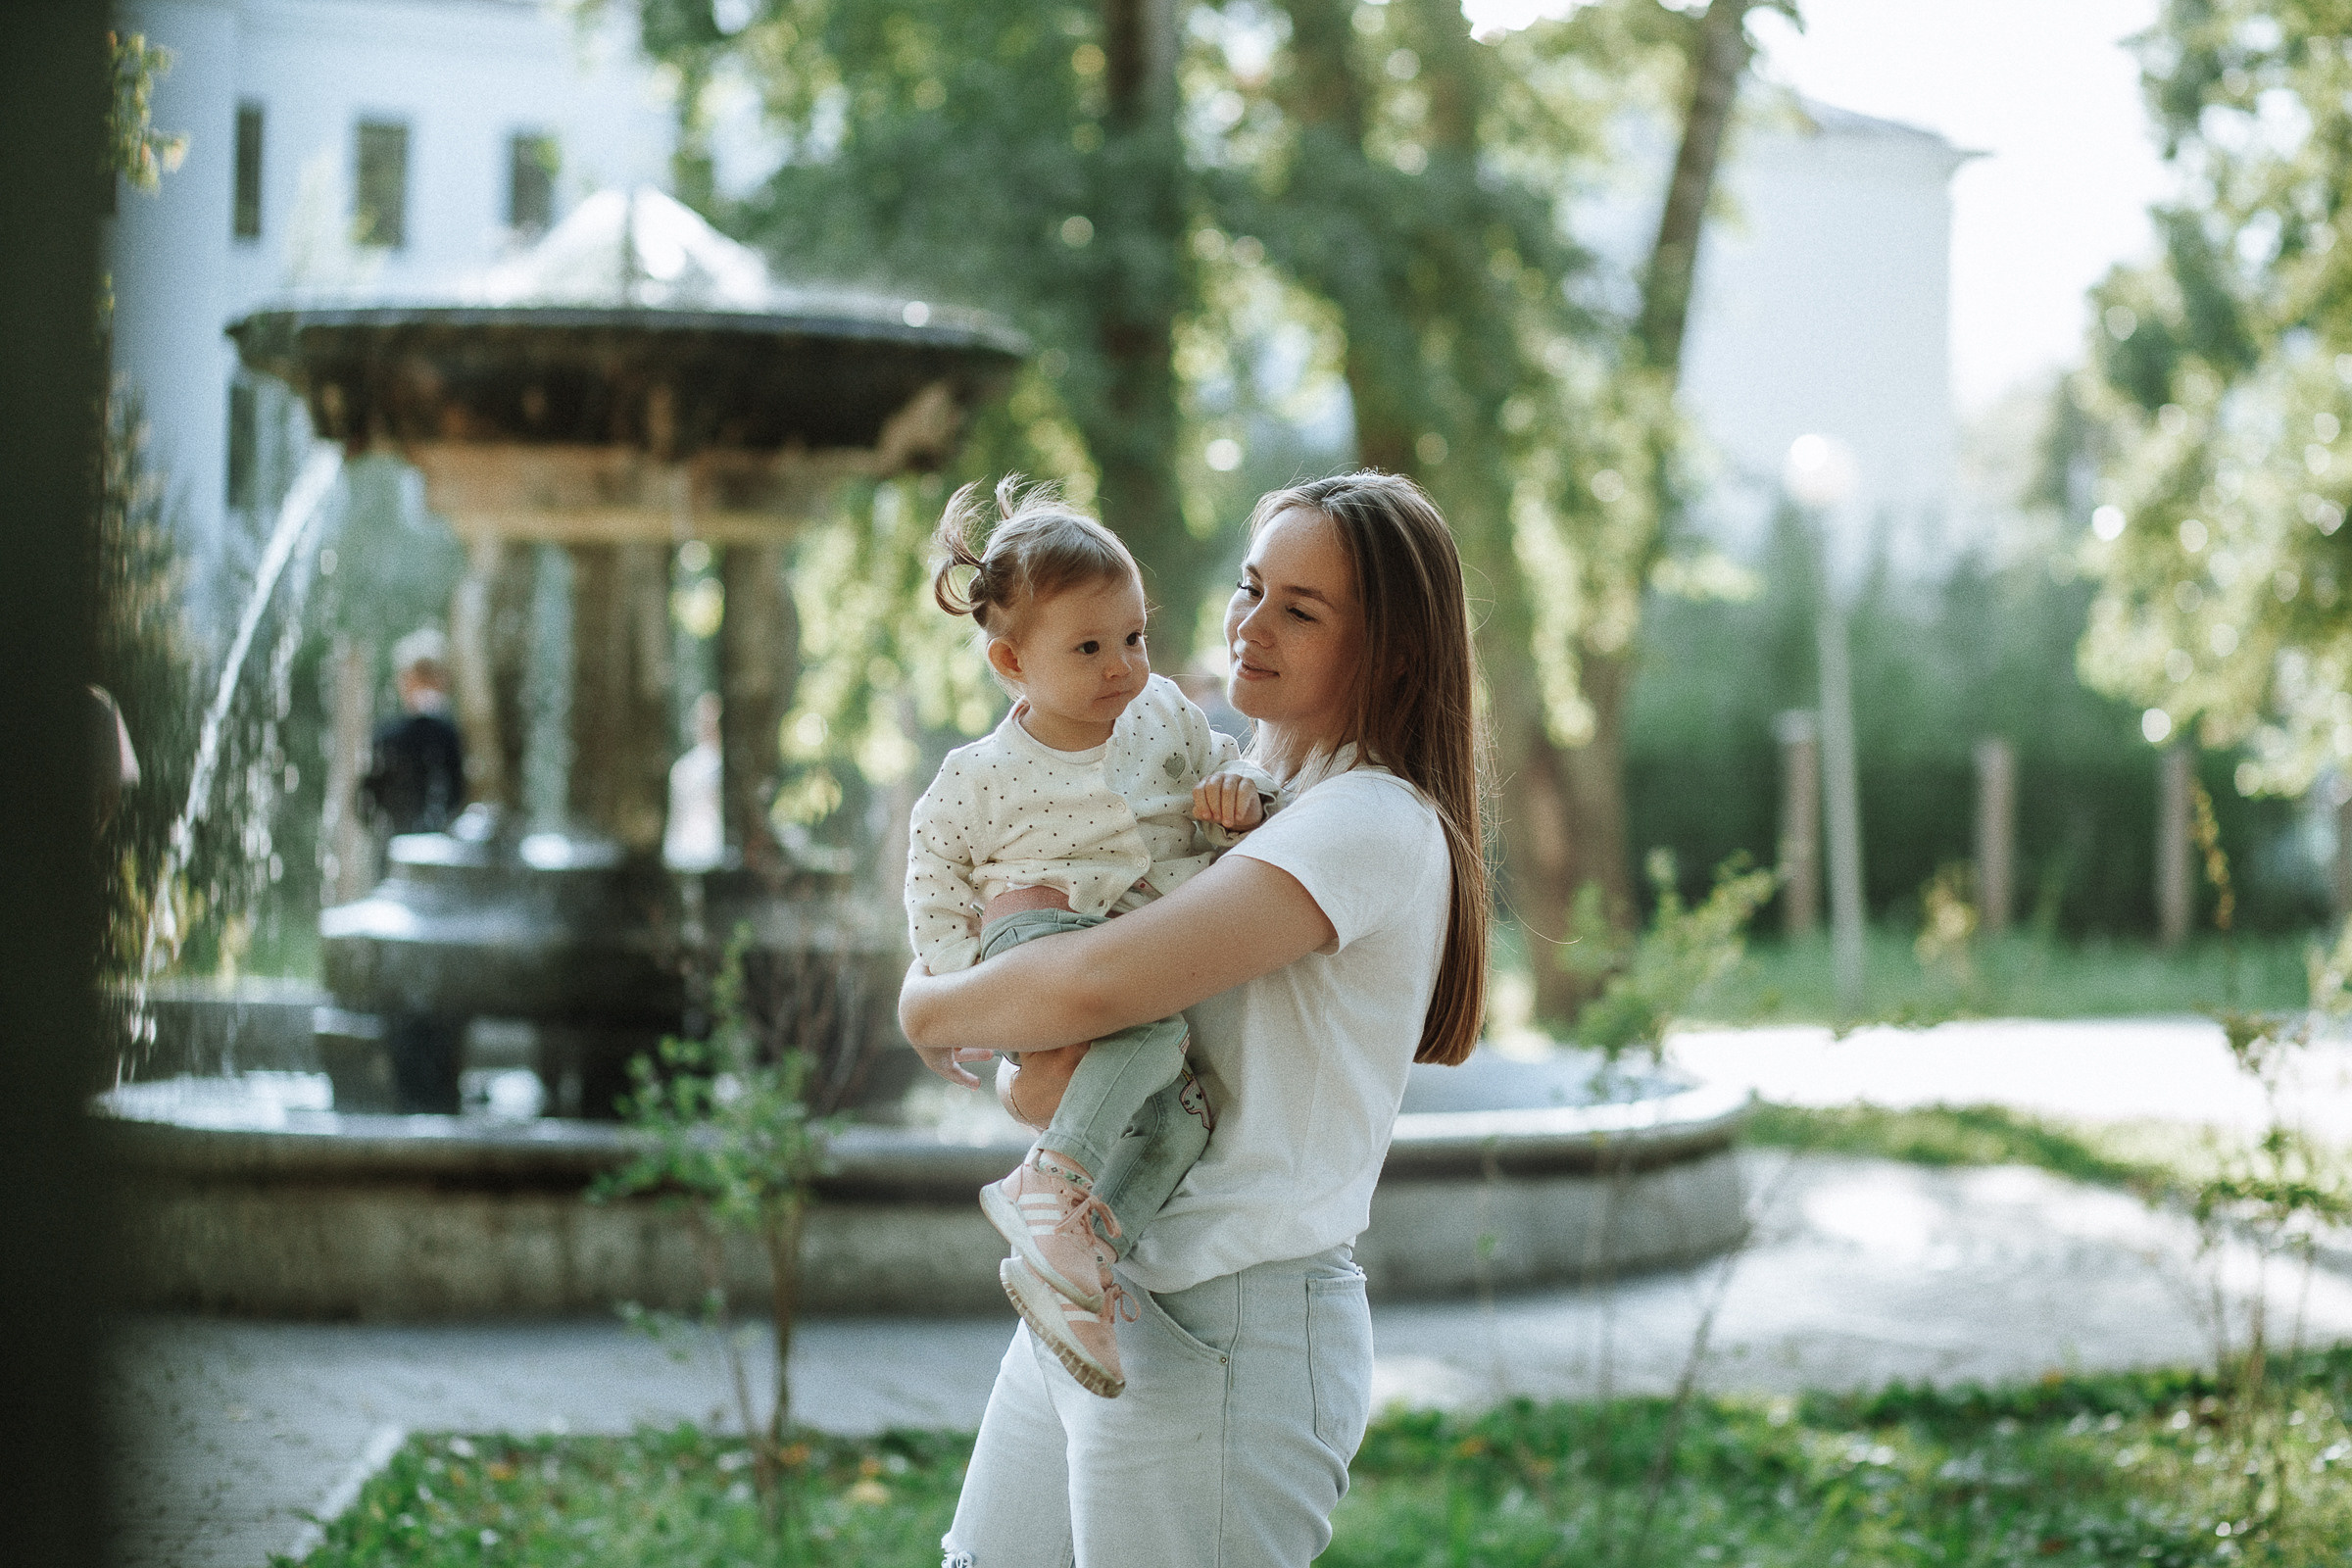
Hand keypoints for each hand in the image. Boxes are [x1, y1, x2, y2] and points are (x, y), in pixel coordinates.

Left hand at [902, 954, 990, 1086]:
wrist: (922, 1009)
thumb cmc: (939, 980)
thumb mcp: (954, 959)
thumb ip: (965, 948)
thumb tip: (979, 929)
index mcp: (930, 1000)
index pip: (945, 1000)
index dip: (960, 1000)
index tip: (974, 999)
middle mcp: (929, 1022)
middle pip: (950, 1027)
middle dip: (968, 1027)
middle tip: (985, 1024)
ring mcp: (932, 1042)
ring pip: (953, 1050)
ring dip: (971, 1052)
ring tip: (989, 1054)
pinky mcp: (936, 1061)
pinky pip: (951, 1072)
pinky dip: (962, 1077)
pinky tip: (976, 1084)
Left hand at [1192, 771, 1265, 831]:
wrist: (1242, 813)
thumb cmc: (1222, 811)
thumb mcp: (1210, 814)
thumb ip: (1201, 813)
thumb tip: (1198, 812)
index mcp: (1206, 782)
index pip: (1199, 789)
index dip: (1201, 804)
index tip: (1206, 817)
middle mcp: (1219, 777)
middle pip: (1212, 787)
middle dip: (1214, 805)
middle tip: (1218, 820)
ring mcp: (1234, 777)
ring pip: (1227, 790)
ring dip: (1227, 808)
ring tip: (1228, 823)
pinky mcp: (1248, 782)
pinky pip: (1243, 792)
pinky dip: (1240, 807)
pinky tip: (1238, 817)